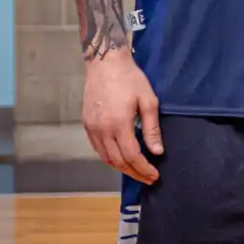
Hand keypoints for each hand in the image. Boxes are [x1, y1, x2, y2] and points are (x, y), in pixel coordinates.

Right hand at [81, 50, 163, 183]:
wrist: (105, 64)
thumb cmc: (130, 79)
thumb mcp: (148, 101)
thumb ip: (152, 129)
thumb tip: (157, 151)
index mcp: (118, 124)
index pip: (131, 156)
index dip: (143, 168)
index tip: (154, 176)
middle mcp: (102, 130)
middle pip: (117, 161)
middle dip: (134, 172)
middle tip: (148, 178)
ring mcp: (91, 128)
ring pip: (105, 157)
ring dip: (121, 168)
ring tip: (136, 171)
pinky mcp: (86, 125)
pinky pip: (97, 148)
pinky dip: (109, 157)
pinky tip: (120, 158)